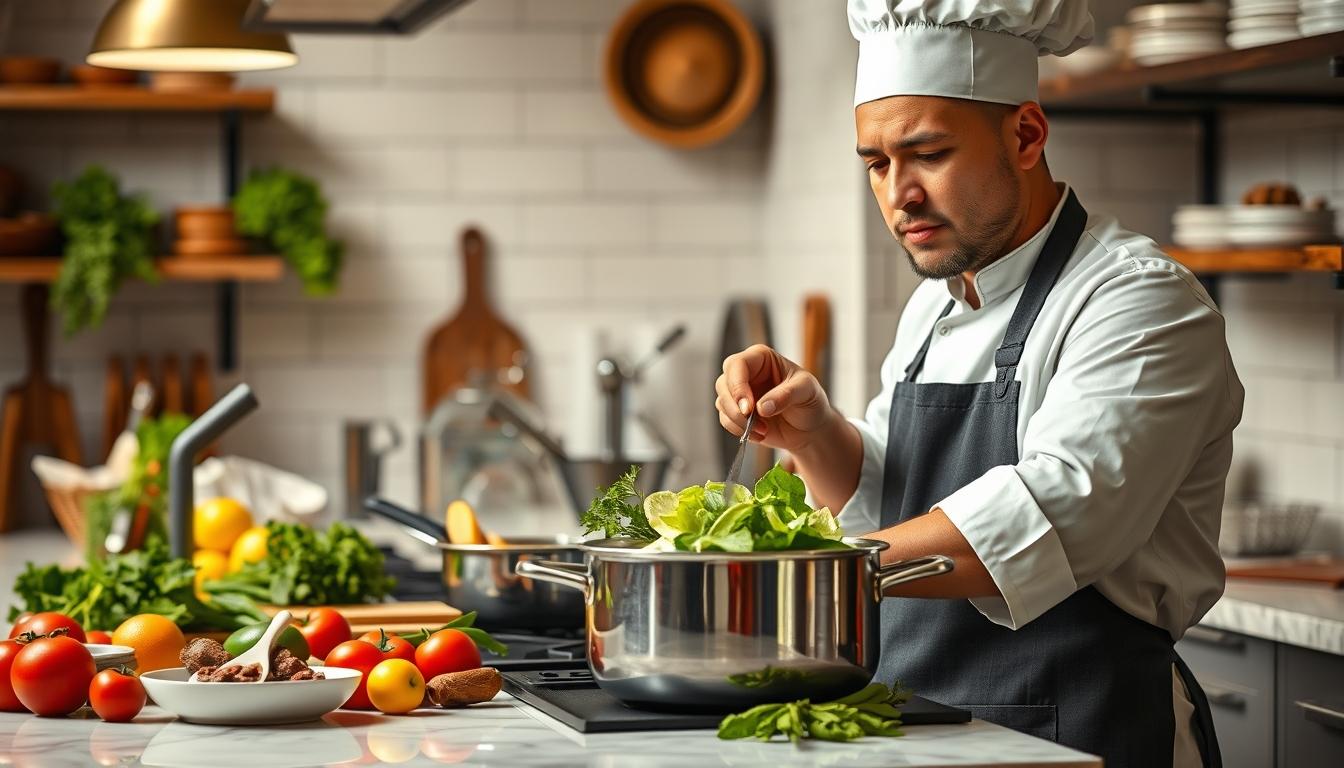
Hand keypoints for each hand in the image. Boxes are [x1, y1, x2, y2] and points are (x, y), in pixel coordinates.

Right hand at [715, 344, 836, 453]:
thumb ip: (786, 395)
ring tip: (764, 430)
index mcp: (761, 358)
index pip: (737, 364)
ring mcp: (739, 392)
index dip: (738, 386)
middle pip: (723, 384)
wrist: (810, 427)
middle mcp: (746, 372)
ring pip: (722, 403)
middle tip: (752, 422)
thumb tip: (762, 407)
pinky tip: (760, 434)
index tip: (748, 408)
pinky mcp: (736, 411)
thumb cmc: (810, 401)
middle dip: (735, 407)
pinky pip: (725, 420)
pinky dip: (739, 430)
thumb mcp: (807, 391)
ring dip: (739, 421)